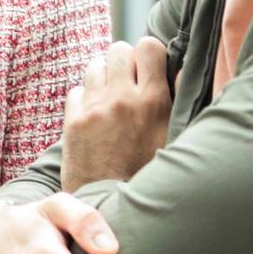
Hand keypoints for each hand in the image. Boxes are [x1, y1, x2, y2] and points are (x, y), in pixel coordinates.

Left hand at [62, 38, 171, 190]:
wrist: (114, 207)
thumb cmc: (150, 176)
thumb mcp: (175, 140)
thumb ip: (178, 103)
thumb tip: (180, 70)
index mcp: (153, 102)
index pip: (149, 47)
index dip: (150, 55)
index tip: (150, 69)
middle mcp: (122, 98)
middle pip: (119, 50)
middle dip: (126, 63)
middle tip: (130, 84)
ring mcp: (94, 108)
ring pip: (95, 65)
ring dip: (104, 77)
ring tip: (111, 98)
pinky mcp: (72, 121)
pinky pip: (76, 90)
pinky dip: (85, 98)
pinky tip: (94, 116)